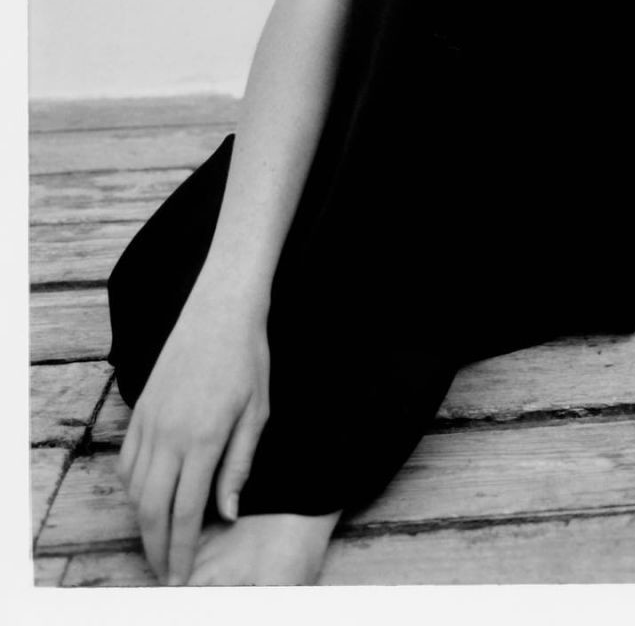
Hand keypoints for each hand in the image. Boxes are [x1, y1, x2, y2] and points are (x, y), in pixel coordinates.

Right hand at [117, 285, 270, 585]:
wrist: (221, 308)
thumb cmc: (248, 358)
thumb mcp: (258, 413)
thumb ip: (239, 465)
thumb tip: (226, 513)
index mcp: (202, 438)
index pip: (183, 511)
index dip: (180, 549)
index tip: (180, 574)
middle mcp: (169, 434)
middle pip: (151, 508)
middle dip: (155, 547)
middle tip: (164, 571)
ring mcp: (149, 421)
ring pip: (134, 488)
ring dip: (143, 520)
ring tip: (159, 539)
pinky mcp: (140, 408)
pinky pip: (127, 461)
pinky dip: (133, 488)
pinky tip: (147, 497)